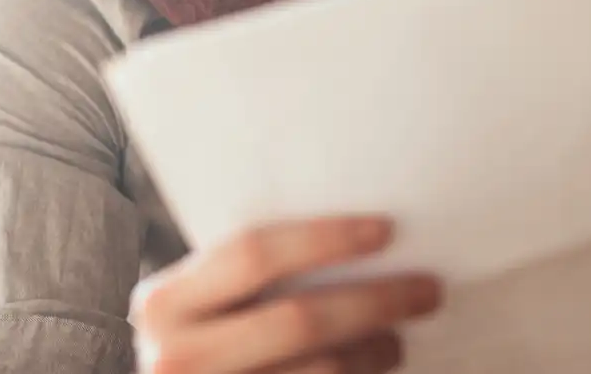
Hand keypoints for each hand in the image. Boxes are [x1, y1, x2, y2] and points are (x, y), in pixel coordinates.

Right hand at [131, 216, 442, 373]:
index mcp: (164, 303)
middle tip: (426, 289)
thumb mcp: (200, 307)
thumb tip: (363, 238)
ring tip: (398, 337)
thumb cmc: (199, 347)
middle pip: (298, 319)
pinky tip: (373, 370)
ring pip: (321, 370)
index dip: (325, 238)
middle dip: (374, 301)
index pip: (254, 254)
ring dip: (373, 351)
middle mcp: (176, 357)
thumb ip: (245, 278)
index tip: (386, 230)